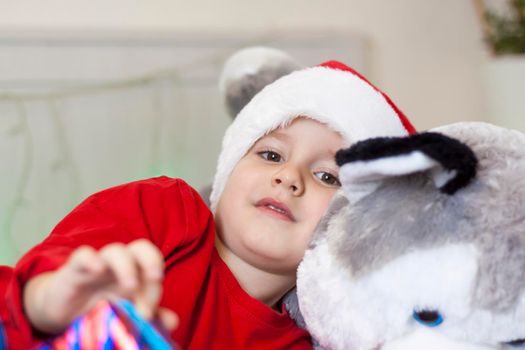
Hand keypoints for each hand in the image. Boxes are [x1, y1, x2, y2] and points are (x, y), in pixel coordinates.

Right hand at [23, 239, 177, 334]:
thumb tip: (174, 321)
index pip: (153, 268)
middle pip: (141, 248)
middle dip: (152, 260)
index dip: (155, 287)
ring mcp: (98, 265)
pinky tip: (96, 269)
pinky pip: (82, 255)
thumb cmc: (100, 308)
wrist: (63, 314)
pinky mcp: (74, 270)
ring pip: (116, 250)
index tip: (147, 314)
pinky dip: (90, 258)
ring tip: (130, 286)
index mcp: (136, 273)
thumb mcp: (126, 315)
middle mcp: (120, 265)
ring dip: (126, 266)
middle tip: (156, 278)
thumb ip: (151, 317)